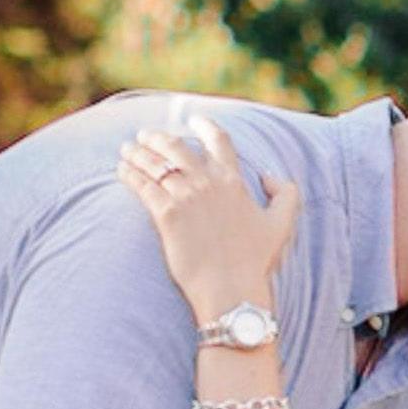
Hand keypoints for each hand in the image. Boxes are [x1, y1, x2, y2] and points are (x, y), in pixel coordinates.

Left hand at [123, 108, 308, 336]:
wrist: (231, 289)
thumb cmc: (256, 261)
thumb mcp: (282, 223)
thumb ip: (285, 193)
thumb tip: (268, 175)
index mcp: (234, 181)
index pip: (218, 141)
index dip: (204, 126)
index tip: (193, 120)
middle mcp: (208, 183)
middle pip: (177, 147)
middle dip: (158, 138)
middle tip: (145, 136)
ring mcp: (185, 197)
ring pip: (155, 164)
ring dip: (139, 153)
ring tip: (127, 150)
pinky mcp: (166, 215)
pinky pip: (143, 186)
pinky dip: (130, 174)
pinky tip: (122, 170)